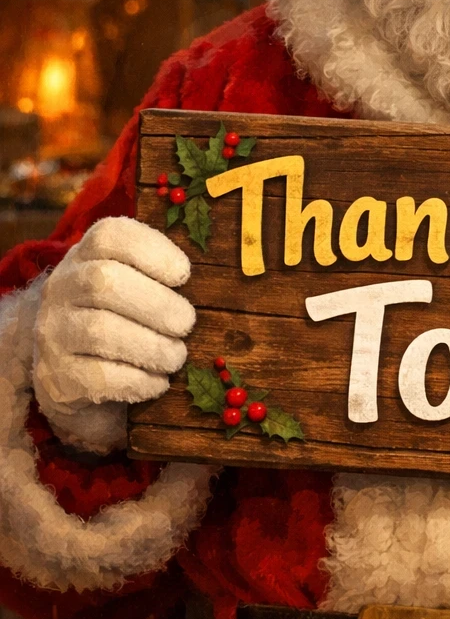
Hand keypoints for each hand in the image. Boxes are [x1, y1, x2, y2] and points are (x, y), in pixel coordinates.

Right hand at [33, 216, 194, 452]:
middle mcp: (63, 287)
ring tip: (177, 356)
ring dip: (151, 346)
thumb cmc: (126, 316)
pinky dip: (137, 380)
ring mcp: (53, 332)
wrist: (75, 372)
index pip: (111, 236)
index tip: (184, 274)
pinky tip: (159, 382)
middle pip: (104, 283)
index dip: (152, 251)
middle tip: (188, 323)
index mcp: (89, 254)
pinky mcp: (56, 377)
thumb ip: (167, 274)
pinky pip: (96, 377)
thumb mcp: (139, 283)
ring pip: (99, 330)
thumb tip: (226, 277)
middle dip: (158, 304)